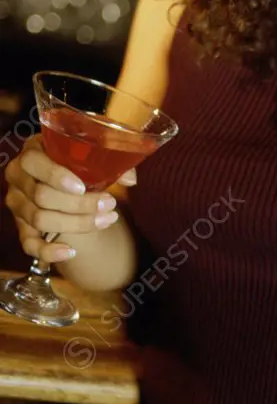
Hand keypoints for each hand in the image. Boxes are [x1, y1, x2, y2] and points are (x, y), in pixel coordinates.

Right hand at [4, 134, 136, 263]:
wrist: (66, 185)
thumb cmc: (78, 167)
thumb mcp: (90, 160)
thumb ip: (112, 165)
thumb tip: (131, 179)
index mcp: (32, 152)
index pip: (33, 162)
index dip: (56, 176)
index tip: (82, 187)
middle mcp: (18, 177)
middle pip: (41, 195)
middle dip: (79, 204)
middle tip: (110, 204)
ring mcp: (17, 203)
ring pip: (40, 219)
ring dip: (77, 224)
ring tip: (107, 219)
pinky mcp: (21, 227)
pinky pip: (29, 245)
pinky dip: (49, 251)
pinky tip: (71, 252)